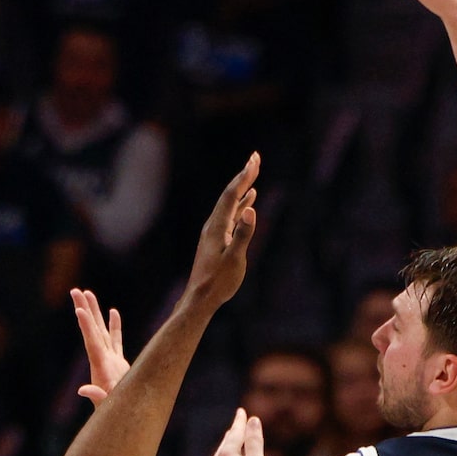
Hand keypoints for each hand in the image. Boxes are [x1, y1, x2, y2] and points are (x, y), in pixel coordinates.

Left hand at [72, 289, 127, 403]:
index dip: (86, 326)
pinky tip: (113, 311)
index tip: (78, 309)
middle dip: (85, 310)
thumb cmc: (115, 413)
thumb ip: (96, 396)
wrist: (121, 419)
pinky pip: (116, 340)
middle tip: (76, 290)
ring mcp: (109, 360)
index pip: (91, 342)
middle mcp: (101, 360)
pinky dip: (114, 326)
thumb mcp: (105, 405)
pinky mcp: (118, 364)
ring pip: (101, 331)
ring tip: (88, 293)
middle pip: (92, 330)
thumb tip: (82, 390)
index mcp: (100, 366)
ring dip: (96, 312)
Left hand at [183, 153, 258, 308]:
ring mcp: (214, 231)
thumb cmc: (218, 282)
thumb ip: (243, 235)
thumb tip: (251, 210)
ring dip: (243, 187)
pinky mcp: (217, 239)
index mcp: (218, 226)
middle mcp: (214, 224)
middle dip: (244, 175)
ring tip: (253, 173)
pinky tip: (249, 201)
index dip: (244, 176)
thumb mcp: (234, 259)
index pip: (232, 195)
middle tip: (255, 157)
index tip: (254, 160)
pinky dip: (241, 203)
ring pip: (230, 203)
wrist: (200, 298)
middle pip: (230, 194)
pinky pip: (231, 214)